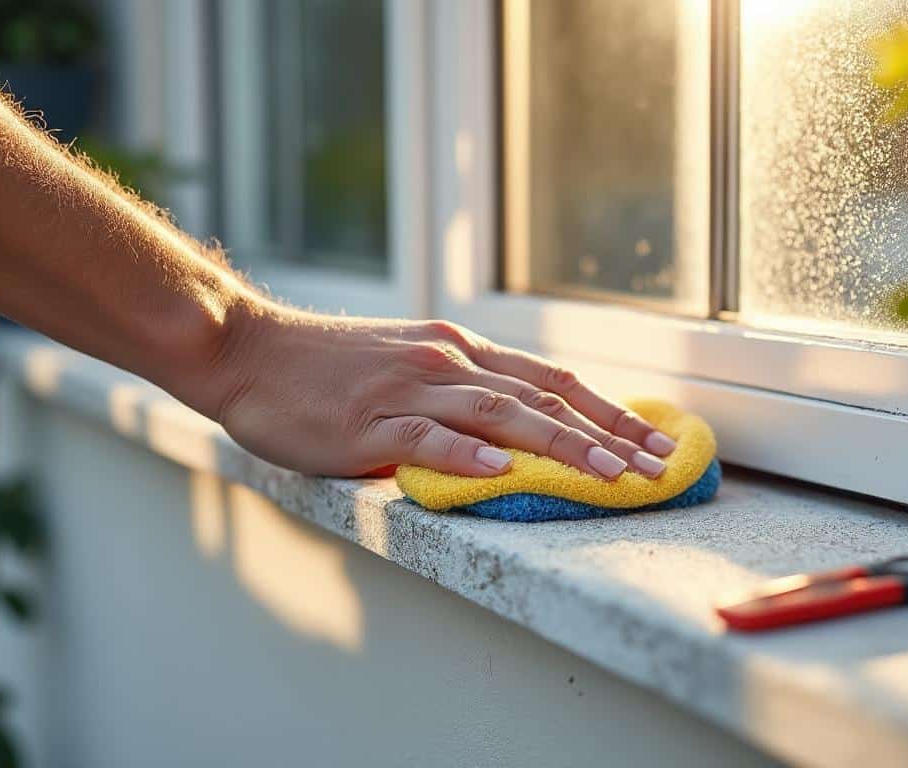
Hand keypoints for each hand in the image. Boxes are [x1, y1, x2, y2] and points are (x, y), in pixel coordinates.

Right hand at [215, 308, 676, 478]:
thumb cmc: (328, 369)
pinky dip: (466, 455)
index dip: (609, 411)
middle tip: (656, 467)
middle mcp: (445, 363)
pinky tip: (501, 472)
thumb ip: (458, 392)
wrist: (251, 351)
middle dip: (607, 435)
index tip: (654, 440)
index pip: (552, 380)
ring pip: (498, 416)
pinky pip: (425, 439)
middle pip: (542, 397)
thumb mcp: (408, 366)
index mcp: (459, 351)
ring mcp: (408, 391)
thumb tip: (516, 431)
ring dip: (560, 444)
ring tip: (608, 472)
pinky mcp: (368, 423)